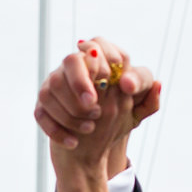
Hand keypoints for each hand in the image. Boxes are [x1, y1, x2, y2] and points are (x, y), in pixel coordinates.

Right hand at [34, 39, 157, 152]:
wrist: (94, 147)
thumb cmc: (117, 122)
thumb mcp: (137, 114)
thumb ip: (149, 101)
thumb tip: (139, 85)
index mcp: (99, 64)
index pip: (98, 45)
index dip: (106, 60)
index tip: (118, 86)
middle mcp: (75, 70)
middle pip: (71, 61)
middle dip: (81, 82)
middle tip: (94, 106)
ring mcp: (54, 87)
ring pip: (52, 88)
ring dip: (71, 111)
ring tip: (90, 129)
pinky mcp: (42, 108)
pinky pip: (41, 114)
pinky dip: (57, 130)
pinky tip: (74, 142)